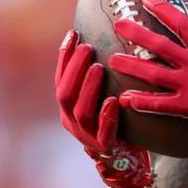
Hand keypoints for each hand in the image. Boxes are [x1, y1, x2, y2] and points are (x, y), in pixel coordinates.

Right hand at [55, 30, 153, 187]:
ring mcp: (87, 135)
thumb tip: (103, 32)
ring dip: (89, 87)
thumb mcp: (103, 91)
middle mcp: (71, 120)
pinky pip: (103, 133)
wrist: (126, 155)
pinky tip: (113, 101)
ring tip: (99, 67)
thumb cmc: (115, 115)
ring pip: (81, 111)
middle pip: (65, 92)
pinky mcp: (106, 147)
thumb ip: (97, 71)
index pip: (60, 77)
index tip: (74, 33)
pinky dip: (107, 116)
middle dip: (75, 68)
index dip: (65, 56)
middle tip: (88, 47)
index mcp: (68, 105)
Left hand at [109, 0, 187, 154]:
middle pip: (161, 45)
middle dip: (138, 33)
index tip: (146, 0)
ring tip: (112, 60)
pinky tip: (124, 99)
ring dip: (132, 66)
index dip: (163, 10)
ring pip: (154, 73)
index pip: (181, 23)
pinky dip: (142, 102)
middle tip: (118, 24)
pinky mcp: (186, 106)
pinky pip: (160, 104)